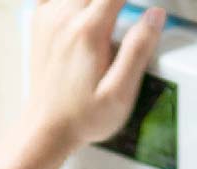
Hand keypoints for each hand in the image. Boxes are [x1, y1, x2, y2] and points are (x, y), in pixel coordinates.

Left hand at [24, 0, 166, 151]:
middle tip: (126, 9)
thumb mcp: (120, 92)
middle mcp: (65, 18)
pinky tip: (80, 6)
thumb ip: (138, 50)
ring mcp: (49, 19)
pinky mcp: (40, 24)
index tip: (148, 4)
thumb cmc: (83, 116)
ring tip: (111, 9)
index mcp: (89, 31)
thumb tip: (155, 15)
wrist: (46, 128)